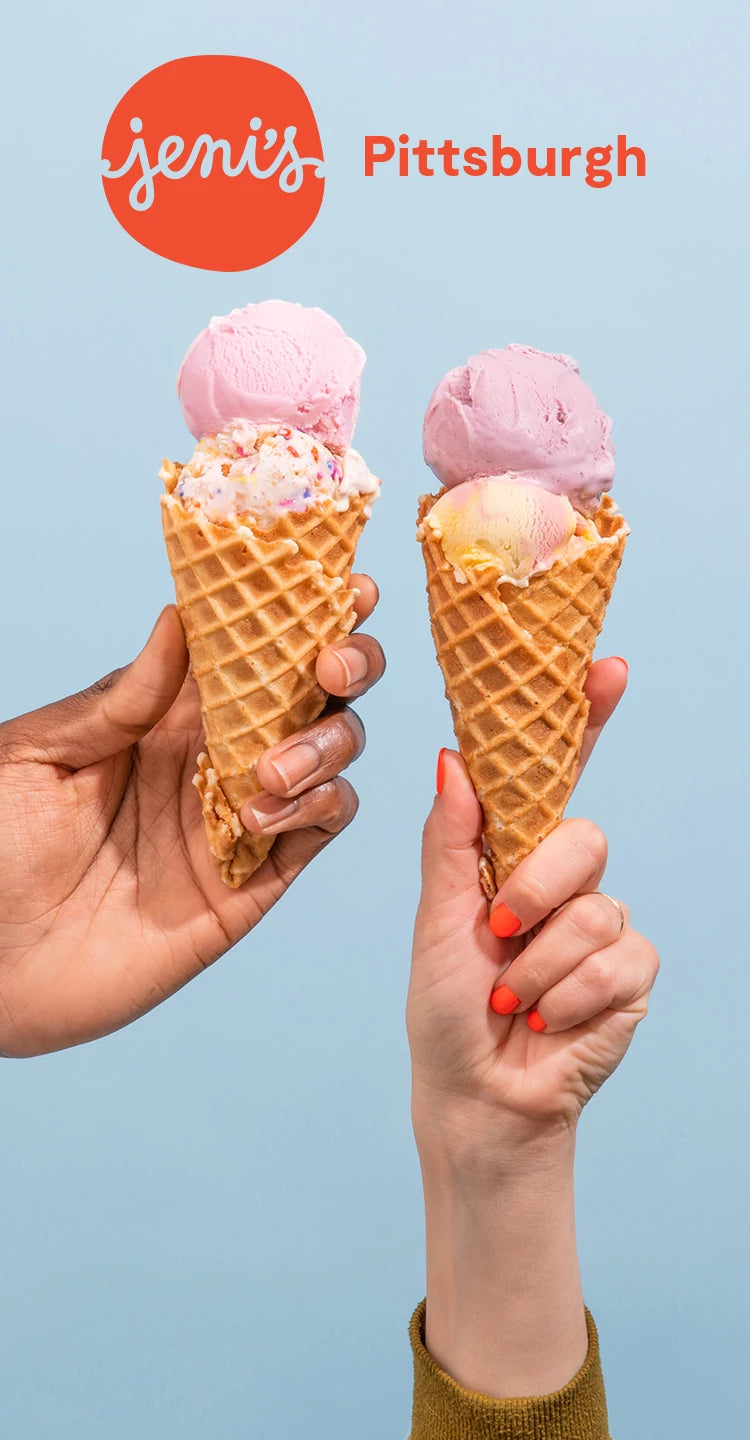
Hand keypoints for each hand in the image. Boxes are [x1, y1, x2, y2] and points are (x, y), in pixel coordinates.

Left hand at [0, 580, 383, 1056]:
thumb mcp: (40, 754)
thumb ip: (122, 698)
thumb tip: (181, 617)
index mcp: (163, 712)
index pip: (250, 645)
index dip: (304, 608)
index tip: (343, 582)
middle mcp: (213, 756)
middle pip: (315, 694)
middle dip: (348, 663)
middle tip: (328, 670)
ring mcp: (237, 818)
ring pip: (334, 755)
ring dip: (325, 745)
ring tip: (267, 768)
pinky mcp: (250, 884)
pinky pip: (319, 831)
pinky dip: (316, 809)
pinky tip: (260, 814)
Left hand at [408, 658, 659, 1398]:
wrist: (479, 1096)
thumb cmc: (447, 1010)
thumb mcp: (436, 920)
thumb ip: (451, 841)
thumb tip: (450, 756)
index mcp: (514, 855)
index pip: (555, 776)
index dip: (583, 720)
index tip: (606, 667)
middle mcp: (565, 881)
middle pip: (583, 838)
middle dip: (536, 891)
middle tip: (500, 936)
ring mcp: (603, 926)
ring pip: (596, 909)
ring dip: (541, 966)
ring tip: (514, 998)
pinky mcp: (631, 974)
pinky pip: (617, 961)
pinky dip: (569, 999)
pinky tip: (549, 1022)